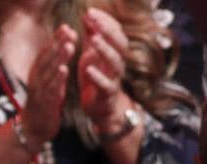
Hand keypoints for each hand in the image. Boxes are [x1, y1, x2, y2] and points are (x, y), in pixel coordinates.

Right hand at [20, 24, 76, 150]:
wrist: (31, 133)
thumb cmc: (42, 108)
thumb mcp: (48, 86)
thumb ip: (54, 70)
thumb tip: (63, 52)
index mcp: (36, 76)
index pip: (45, 54)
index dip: (54, 40)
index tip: (65, 27)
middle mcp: (35, 82)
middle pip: (46, 60)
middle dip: (58, 45)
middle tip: (69, 31)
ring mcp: (38, 94)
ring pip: (48, 73)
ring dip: (59, 59)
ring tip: (69, 46)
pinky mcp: (42, 105)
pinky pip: (50, 90)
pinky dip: (57, 79)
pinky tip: (64, 69)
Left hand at [78, 8, 128, 126]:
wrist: (100, 108)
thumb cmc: (95, 78)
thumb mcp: (90, 54)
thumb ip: (91, 37)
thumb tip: (87, 14)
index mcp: (114, 51)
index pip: (114, 31)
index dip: (103, 20)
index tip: (89, 12)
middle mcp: (118, 62)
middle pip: (119, 42)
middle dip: (107, 30)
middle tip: (94, 20)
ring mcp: (115, 78)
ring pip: (115, 61)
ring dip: (105, 49)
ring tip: (94, 39)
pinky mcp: (108, 93)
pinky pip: (106, 84)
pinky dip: (97, 76)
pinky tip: (88, 69)